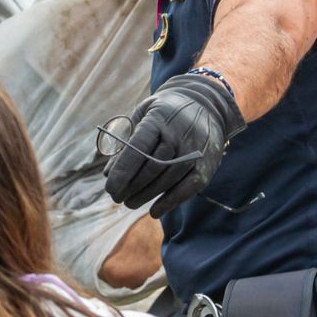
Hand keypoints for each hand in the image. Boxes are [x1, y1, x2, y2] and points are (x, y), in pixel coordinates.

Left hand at [103, 73, 245, 217]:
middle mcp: (178, 134)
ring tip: (129, 203)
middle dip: (131, 186)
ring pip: (167, 180)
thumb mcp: (142, 114)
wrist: (206, 105)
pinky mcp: (207, 164)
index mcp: (158, 118)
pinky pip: (188, 188)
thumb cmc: (165, 113)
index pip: (138, 148)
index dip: (123, 170)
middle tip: (116, 197)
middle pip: (152, 167)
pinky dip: (170, 202)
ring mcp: (195, 150)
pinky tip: (154, 211)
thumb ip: (125, 140)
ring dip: (146, 196)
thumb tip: (108, 173)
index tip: (110, 188)